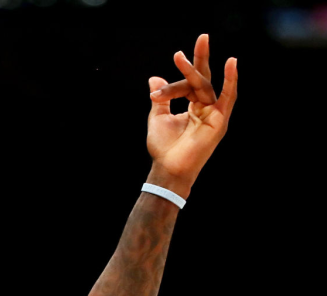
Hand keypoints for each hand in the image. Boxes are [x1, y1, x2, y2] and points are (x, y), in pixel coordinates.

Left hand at [145, 33, 237, 194]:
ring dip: (196, 69)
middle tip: (202, 36)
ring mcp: (214, 113)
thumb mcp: (158, 117)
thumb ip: (161, 97)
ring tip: (194, 48)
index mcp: (193, 106)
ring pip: (205, 86)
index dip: (171, 86)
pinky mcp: (220, 120)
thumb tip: (155, 77)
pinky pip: (228, 97)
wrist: (168, 168)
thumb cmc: (164, 147)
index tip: (154, 92)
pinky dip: (231, 81)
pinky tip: (232, 63)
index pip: (186, 86)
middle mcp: (206, 107)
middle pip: (203, 79)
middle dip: (201, 58)